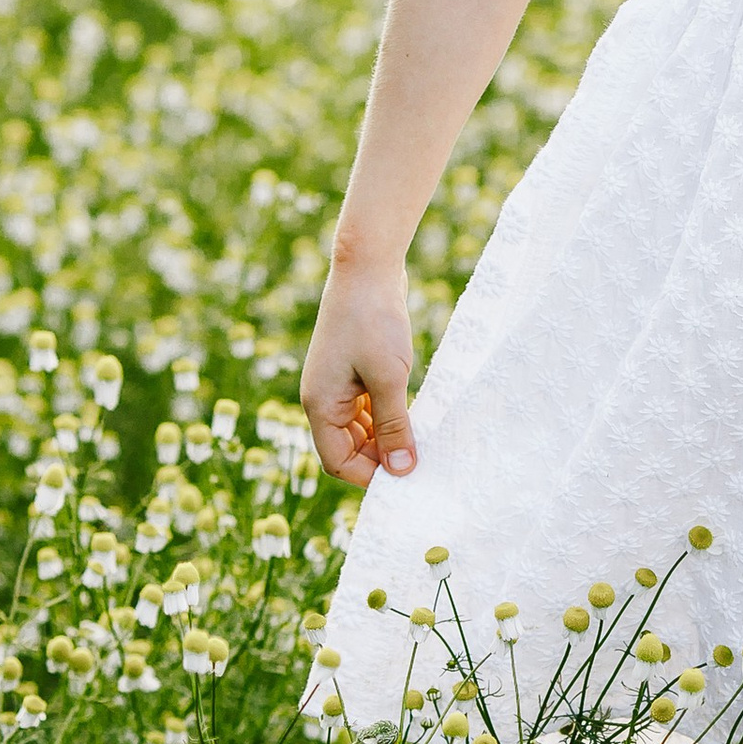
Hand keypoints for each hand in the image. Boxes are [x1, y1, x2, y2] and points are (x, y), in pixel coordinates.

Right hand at [302, 255, 418, 484]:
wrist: (368, 267)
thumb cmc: (373, 320)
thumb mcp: (389, 378)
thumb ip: (394, 426)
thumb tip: (403, 471)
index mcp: (320, 405)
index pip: (338, 462)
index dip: (370, 475)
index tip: (408, 476)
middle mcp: (323, 399)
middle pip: (349, 449)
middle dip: (382, 457)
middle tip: (422, 458)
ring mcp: (338, 384)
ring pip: (361, 429)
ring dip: (388, 436)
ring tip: (422, 436)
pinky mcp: (354, 370)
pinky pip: (369, 408)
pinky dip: (389, 415)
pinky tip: (415, 413)